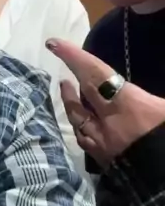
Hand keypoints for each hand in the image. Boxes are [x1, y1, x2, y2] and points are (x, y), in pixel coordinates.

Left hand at [46, 38, 164, 166]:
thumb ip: (151, 97)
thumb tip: (133, 91)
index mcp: (127, 104)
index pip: (94, 74)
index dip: (73, 57)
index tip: (54, 44)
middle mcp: (108, 122)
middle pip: (81, 97)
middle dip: (70, 81)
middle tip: (60, 68)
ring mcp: (103, 143)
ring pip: (77, 120)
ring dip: (70, 103)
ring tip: (66, 90)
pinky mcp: (104, 161)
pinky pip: (85, 140)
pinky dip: (80, 128)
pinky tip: (80, 125)